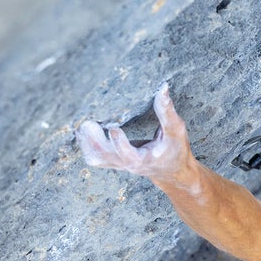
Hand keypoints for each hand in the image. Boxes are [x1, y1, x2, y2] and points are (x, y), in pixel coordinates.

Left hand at [76, 83, 197, 184]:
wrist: (171, 173)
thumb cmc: (175, 150)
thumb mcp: (176, 131)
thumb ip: (167, 111)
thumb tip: (163, 87)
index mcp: (143, 159)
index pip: (128, 155)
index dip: (120, 143)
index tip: (113, 128)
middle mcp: (127, 164)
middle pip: (104, 156)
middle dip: (94, 140)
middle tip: (89, 121)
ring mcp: (118, 164)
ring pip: (95, 158)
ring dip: (86, 142)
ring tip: (84, 124)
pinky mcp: (113, 162)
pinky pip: (93, 156)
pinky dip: (85, 144)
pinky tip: (84, 130)